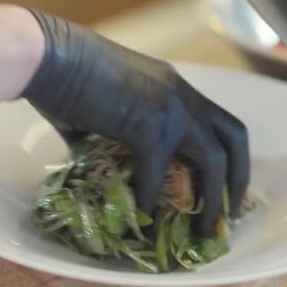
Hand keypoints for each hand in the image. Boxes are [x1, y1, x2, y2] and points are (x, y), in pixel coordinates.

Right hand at [22, 10, 249, 235]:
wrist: (48, 57)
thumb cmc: (67, 76)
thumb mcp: (107, 106)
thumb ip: (115, 135)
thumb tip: (102, 164)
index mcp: (175, 89)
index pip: (219, 123)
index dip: (228, 156)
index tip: (223, 186)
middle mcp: (183, 96)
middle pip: (234, 139)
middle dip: (238, 179)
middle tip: (231, 213)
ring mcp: (171, 110)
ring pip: (213, 160)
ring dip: (212, 200)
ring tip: (205, 229)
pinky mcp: (149, 127)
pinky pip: (158, 175)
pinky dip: (151, 200)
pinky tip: (143, 218)